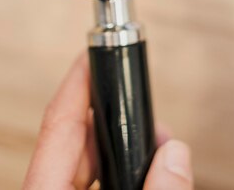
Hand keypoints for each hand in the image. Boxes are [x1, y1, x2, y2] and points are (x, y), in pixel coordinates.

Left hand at [23, 53, 192, 189]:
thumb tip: (175, 155)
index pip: (58, 127)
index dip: (76, 85)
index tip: (89, 56)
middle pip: (76, 143)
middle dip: (115, 117)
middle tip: (139, 100)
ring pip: (89, 164)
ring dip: (125, 148)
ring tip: (158, 143)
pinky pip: (98, 183)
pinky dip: (123, 172)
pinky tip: (148, 172)